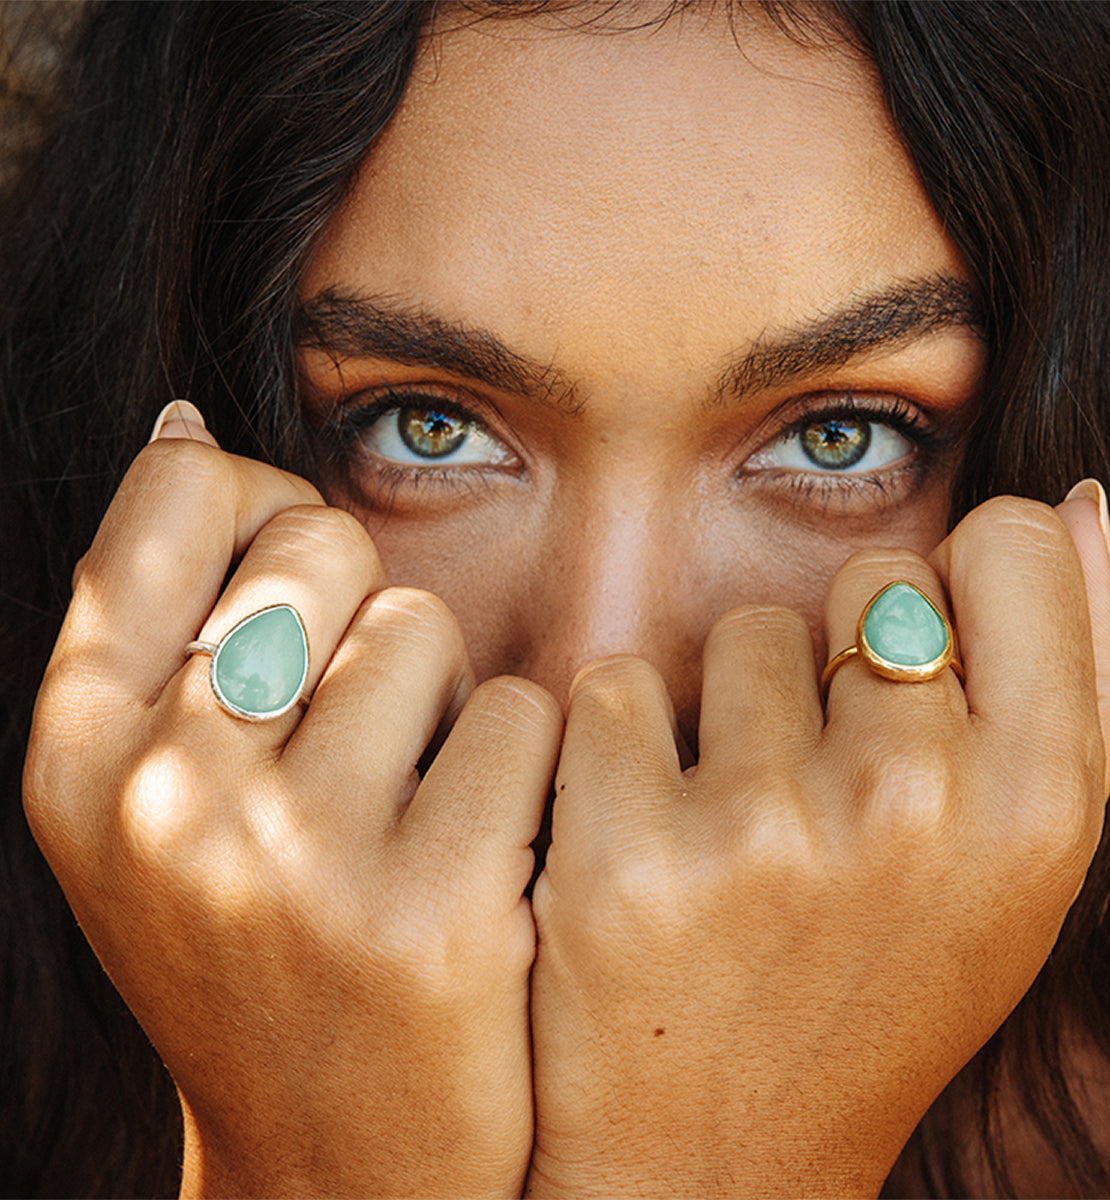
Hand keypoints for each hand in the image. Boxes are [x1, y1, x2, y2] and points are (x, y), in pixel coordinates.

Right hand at [24, 412, 560, 1197]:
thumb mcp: (152, 801)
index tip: (294, 590)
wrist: (344, 1163)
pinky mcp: (438, 902)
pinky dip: (523, 773)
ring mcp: (298, 854)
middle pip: (320, 544)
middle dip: (359, 613)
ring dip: (442, 703)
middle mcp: (165, 797)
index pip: (177, 501)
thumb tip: (183, 429)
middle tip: (361, 735)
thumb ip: (158, 623)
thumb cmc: (262, 944)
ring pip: (427, 625)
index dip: (261, 512)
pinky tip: (487, 862)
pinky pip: (523, 716)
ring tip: (413, 813)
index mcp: (79, 756)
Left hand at [526, 490, 1109, 1197]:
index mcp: (1037, 805)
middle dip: (840, 665)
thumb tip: (1076, 507)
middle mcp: (916, 804)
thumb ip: (1083, 685)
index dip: (951, 591)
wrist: (713, 1168)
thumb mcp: (1020, 869)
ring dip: (728, 714)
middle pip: (867, 574)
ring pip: (736, 630)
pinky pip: (615, 689)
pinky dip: (617, 753)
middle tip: (821, 797)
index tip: (913, 674)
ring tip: (733, 838)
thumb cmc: (876, 989)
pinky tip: (637, 852)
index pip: (1004, 543)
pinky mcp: (624, 853)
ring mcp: (767, 831)